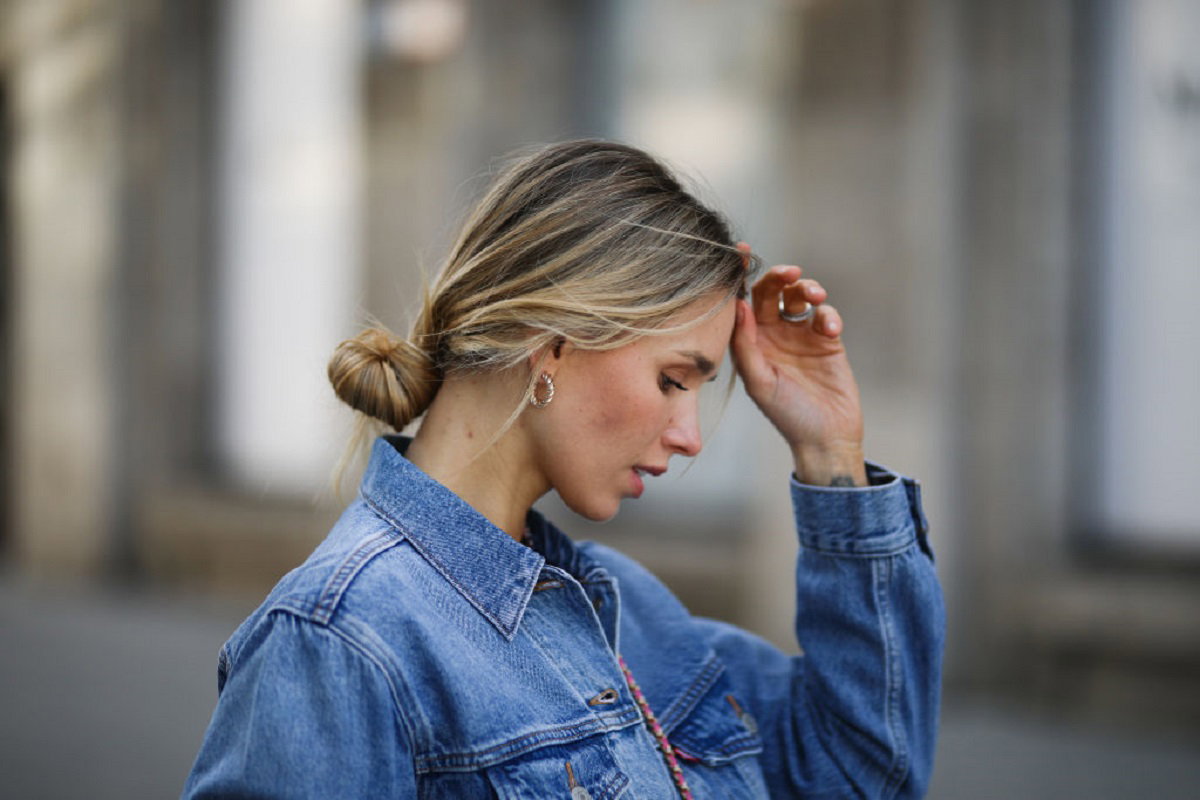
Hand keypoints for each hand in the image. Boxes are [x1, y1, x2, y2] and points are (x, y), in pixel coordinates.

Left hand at [730, 244, 866, 485]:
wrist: (825, 438)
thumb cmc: (786, 415)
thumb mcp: (759, 381)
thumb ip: (746, 344)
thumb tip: (736, 305)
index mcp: (750, 342)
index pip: (742, 302)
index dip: (740, 276)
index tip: (742, 252)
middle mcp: (772, 335)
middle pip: (772, 292)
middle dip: (781, 277)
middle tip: (791, 274)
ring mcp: (800, 336)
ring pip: (800, 297)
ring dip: (808, 289)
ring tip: (815, 297)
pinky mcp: (828, 341)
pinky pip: (825, 314)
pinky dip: (828, 314)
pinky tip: (829, 328)